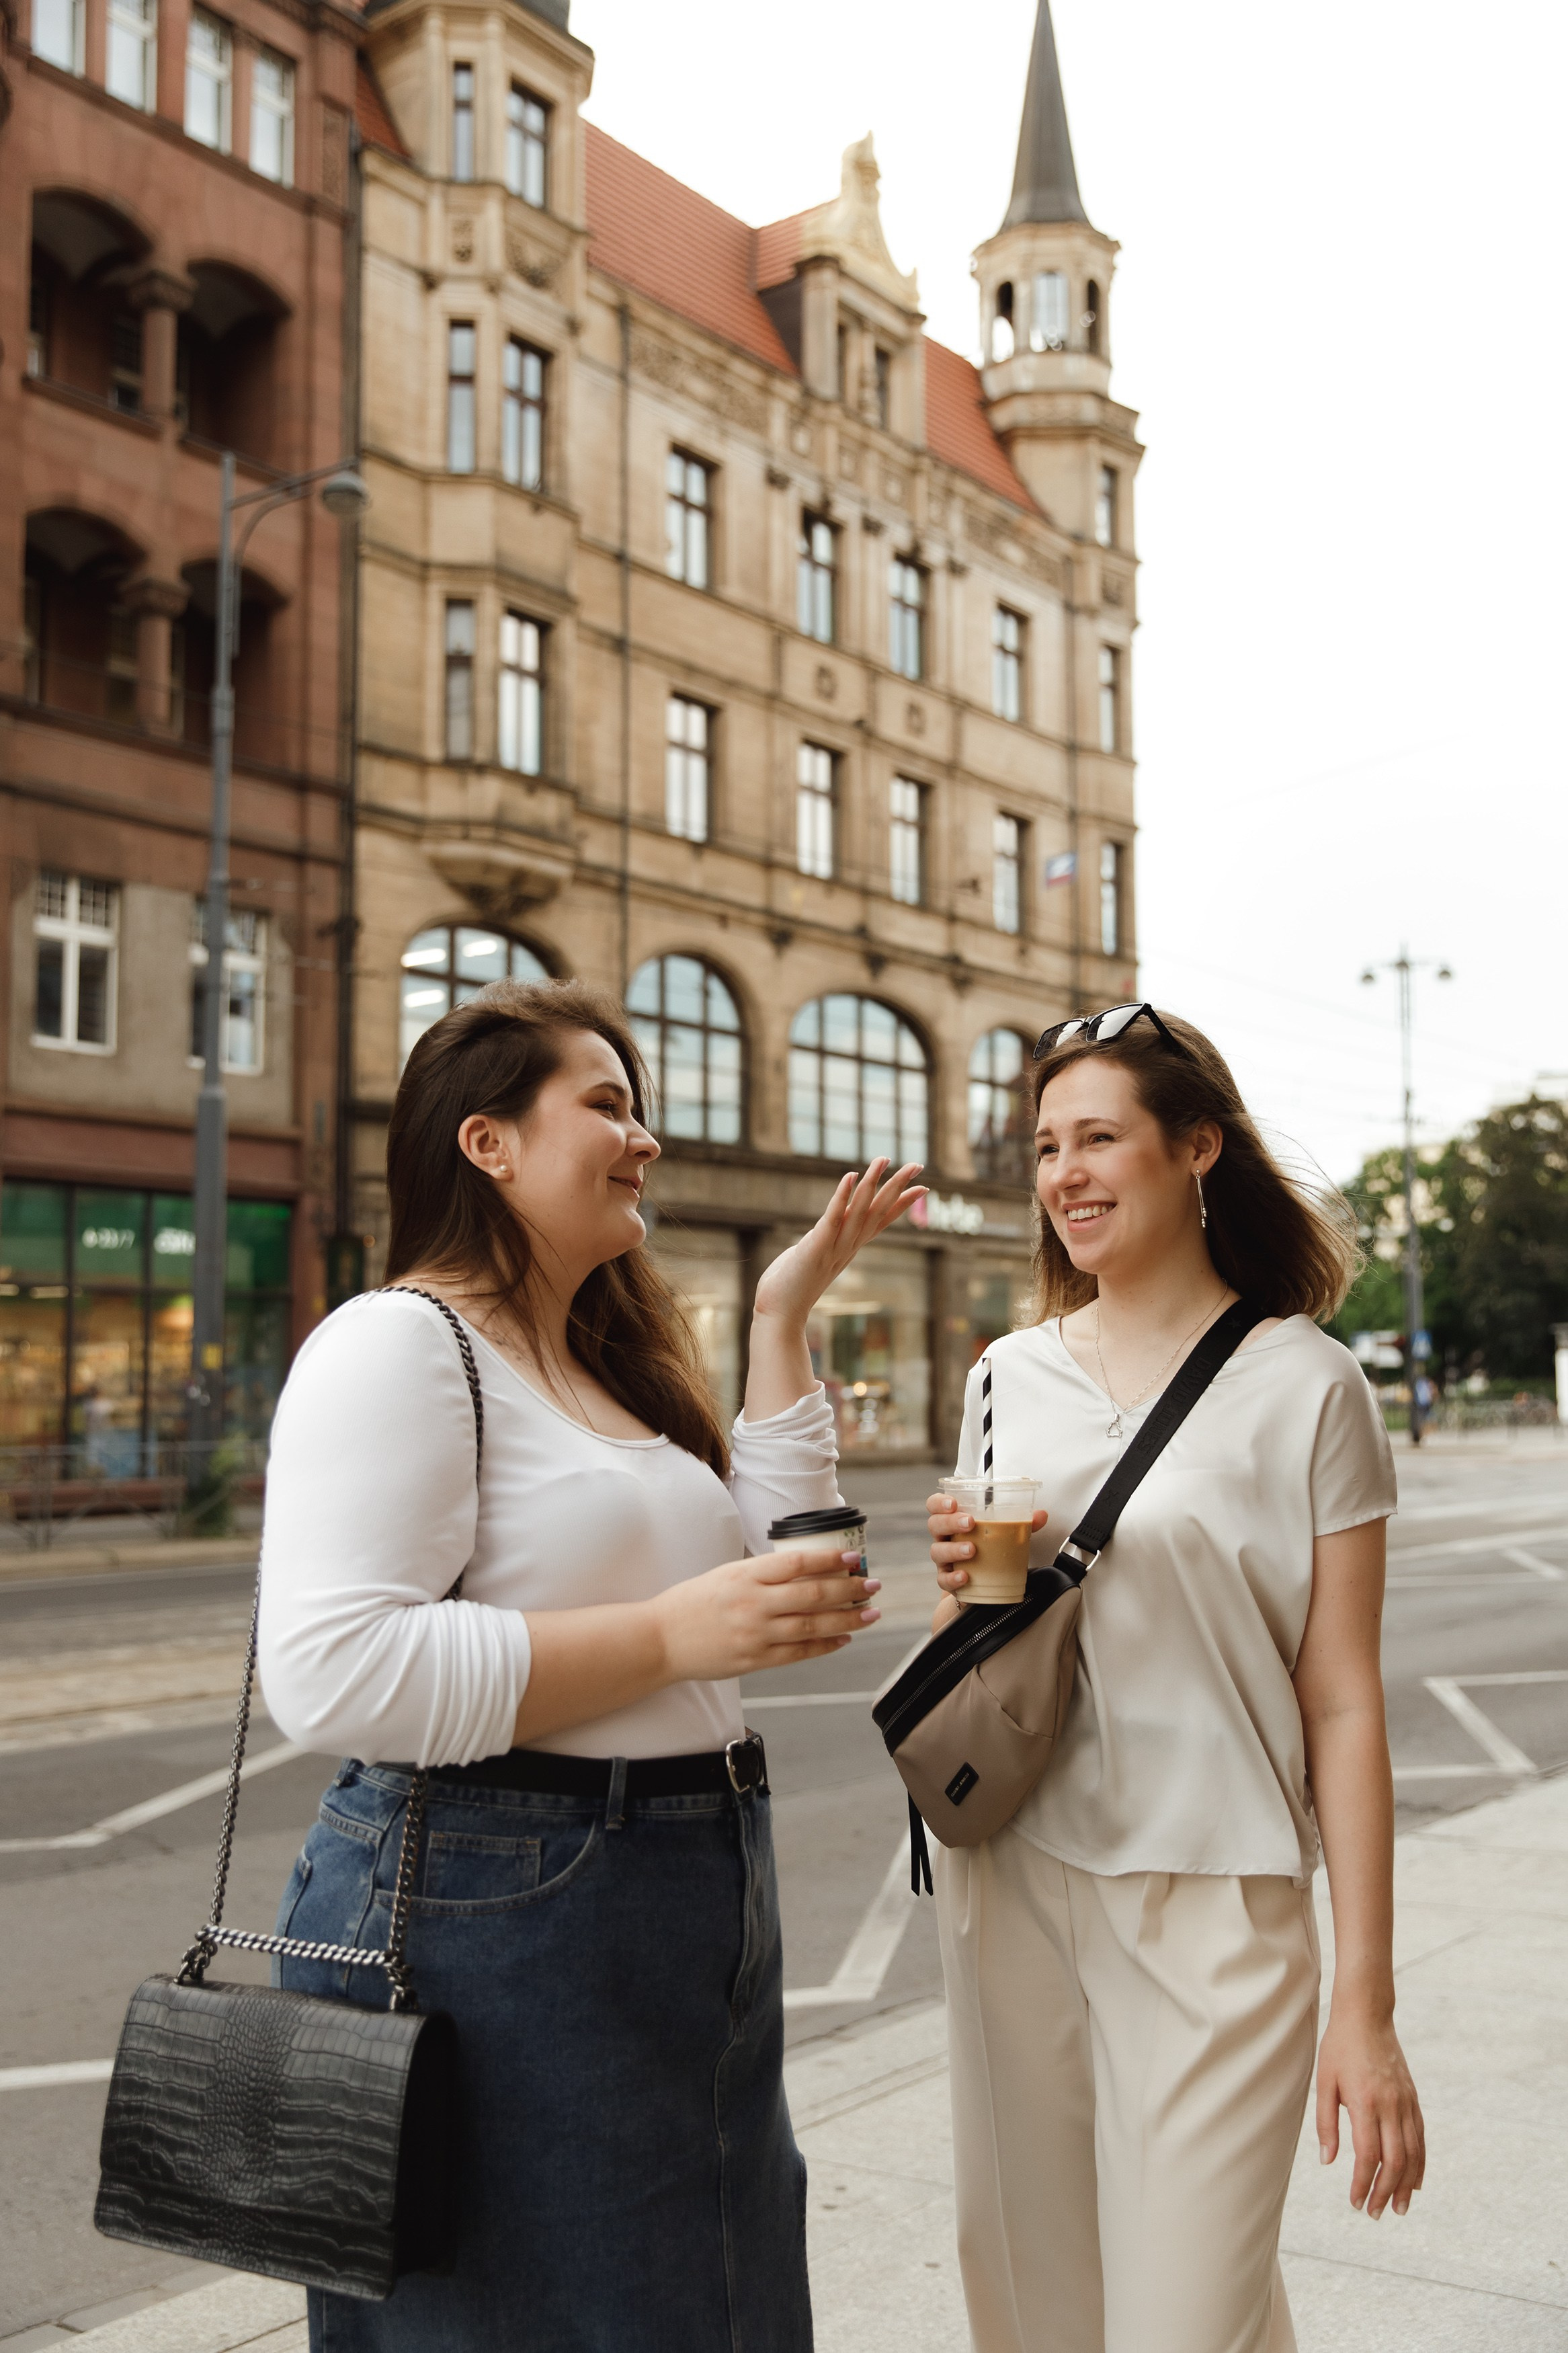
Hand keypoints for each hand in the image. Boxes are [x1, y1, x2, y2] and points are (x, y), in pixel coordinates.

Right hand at [653, 1545, 880, 1682]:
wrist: (661, 1640)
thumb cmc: (693, 1603)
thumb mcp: (726, 1575)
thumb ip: (762, 1574)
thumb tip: (807, 1570)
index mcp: (744, 1575)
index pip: (797, 1563)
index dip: (830, 1560)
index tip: (854, 1558)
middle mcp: (753, 1603)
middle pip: (813, 1595)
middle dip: (849, 1589)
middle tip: (872, 1585)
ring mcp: (755, 1634)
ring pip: (812, 1625)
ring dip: (847, 1619)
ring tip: (870, 1613)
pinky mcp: (755, 1660)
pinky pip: (799, 1653)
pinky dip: (826, 1644)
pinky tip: (844, 1638)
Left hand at [752, 1160, 925, 1329]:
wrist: (778, 1315)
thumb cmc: (790, 1287)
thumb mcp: (813, 1257)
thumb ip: (823, 1242)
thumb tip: (824, 1231)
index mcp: (849, 1248)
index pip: (882, 1221)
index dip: (902, 1204)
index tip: (923, 1186)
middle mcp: (847, 1246)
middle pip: (878, 1212)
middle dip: (898, 1187)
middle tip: (918, 1164)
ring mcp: (834, 1247)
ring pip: (859, 1211)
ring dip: (872, 1183)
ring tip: (883, 1159)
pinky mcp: (815, 1246)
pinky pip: (832, 1217)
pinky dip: (842, 1196)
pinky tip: (851, 1176)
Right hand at [928, 1496, 1049, 1595]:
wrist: (984, 1586)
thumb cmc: (989, 1552)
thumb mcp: (1005, 1535)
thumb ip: (1023, 1524)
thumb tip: (1041, 1515)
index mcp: (954, 1522)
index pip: (936, 1506)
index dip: (939, 1502)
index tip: (953, 1503)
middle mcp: (945, 1539)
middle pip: (935, 1525)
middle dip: (950, 1521)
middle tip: (970, 1523)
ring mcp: (944, 1561)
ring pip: (938, 1551)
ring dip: (954, 1549)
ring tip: (972, 1550)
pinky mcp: (948, 1581)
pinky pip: (943, 1579)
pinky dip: (953, 1577)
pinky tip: (965, 1576)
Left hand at [1316, 2006, 1424, 2217]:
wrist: (1367, 2016)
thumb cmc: (1339, 2048)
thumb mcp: (1324, 2082)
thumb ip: (1326, 2123)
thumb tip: (1328, 2161)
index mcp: (1365, 2103)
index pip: (1368, 2156)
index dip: (1363, 2184)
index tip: (1356, 2202)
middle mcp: (1391, 2106)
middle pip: (1395, 2161)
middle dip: (1386, 2192)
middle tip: (1376, 2213)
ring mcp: (1405, 2103)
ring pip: (1413, 2154)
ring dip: (1407, 2185)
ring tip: (1399, 2208)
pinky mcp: (1413, 2099)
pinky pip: (1421, 2138)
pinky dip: (1420, 2163)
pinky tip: (1415, 2182)